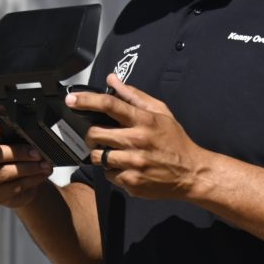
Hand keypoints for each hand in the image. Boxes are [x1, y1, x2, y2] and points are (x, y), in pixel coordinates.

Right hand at [0, 122, 53, 207]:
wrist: (16, 178)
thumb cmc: (10, 152)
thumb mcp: (9, 138)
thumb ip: (11, 132)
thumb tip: (28, 130)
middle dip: (18, 152)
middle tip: (37, 152)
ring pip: (3, 173)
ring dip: (28, 168)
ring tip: (44, 164)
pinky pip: (9, 189)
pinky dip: (29, 180)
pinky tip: (39, 175)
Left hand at [68, 73, 209, 200]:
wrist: (191, 173)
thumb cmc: (175, 140)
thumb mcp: (161, 112)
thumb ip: (134, 95)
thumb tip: (112, 80)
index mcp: (144, 120)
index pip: (109, 105)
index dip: (87, 101)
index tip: (72, 100)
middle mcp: (137, 141)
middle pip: (95, 133)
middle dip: (91, 133)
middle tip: (99, 134)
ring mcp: (133, 163)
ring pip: (98, 156)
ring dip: (101, 153)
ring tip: (115, 152)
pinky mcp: (131, 182)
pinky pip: (108, 175)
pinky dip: (113, 170)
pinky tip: (126, 166)